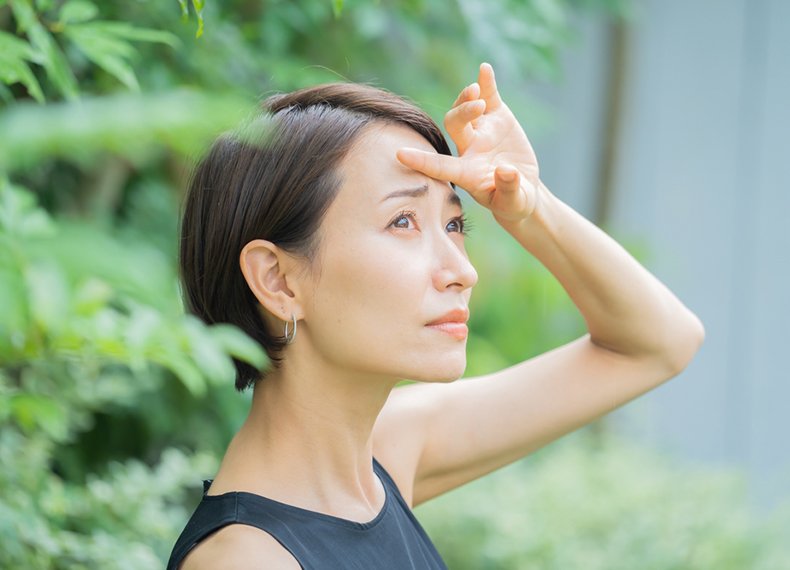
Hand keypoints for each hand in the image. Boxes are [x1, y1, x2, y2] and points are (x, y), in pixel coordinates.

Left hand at [397, 62, 542, 223]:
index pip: (439, 166)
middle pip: (454, 125)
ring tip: (477, 90)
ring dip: (467, 98)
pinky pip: (489, 96)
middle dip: (462, 113)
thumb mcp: (514, 202)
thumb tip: (505, 171)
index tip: (399, 153)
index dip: (421, 160)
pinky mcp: (497, 117)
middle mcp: (469, 148)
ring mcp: (481, 130)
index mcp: (466, 173)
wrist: (521, 185)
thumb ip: (508, 188)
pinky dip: (486, 83)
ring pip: (464, 109)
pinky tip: (485, 69)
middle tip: (477, 107)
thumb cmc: (513, 200)